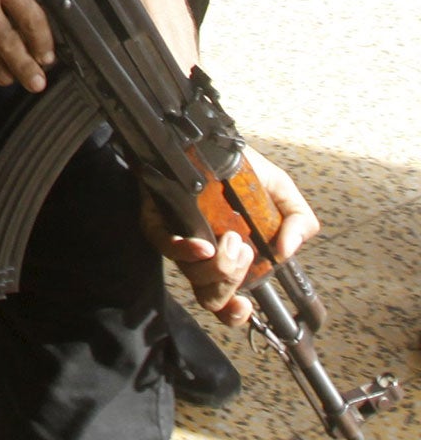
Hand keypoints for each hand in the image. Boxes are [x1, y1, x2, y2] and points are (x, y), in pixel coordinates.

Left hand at [147, 147, 319, 326]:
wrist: (211, 139)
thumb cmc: (243, 171)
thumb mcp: (282, 194)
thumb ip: (298, 222)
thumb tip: (286, 251)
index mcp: (229, 256)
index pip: (225, 301)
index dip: (233, 314)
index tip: (245, 307)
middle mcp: (201, 254)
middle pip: (210, 295)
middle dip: (232, 280)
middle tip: (244, 249)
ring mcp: (178, 237)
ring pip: (192, 274)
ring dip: (219, 266)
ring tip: (232, 239)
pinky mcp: (156, 218)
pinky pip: (162, 242)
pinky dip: (183, 249)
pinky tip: (201, 244)